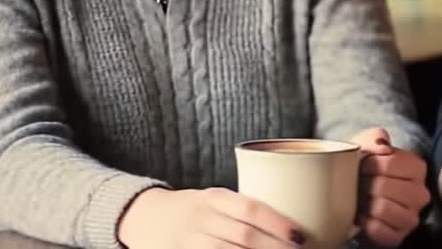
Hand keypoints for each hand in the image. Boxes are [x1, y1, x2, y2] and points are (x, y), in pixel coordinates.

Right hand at [117, 186, 304, 248]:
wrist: (141, 217)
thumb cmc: (192, 209)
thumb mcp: (214, 199)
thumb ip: (243, 209)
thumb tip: (290, 226)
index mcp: (213, 198)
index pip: (250, 208)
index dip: (277, 223)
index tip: (300, 235)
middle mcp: (200, 218)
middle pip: (243, 237)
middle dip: (274, 248)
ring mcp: (187, 241)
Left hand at [353, 127, 430, 246]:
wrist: (358, 193)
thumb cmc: (365, 168)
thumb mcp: (369, 146)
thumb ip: (375, 138)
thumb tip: (381, 145)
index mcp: (417, 168)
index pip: (390, 163)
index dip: (370, 164)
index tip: (362, 166)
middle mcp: (421, 193)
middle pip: (385, 186)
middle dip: (365, 185)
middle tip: (359, 184)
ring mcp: (412, 217)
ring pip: (383, 209)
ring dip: (366, 204)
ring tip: (362, 200)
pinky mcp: (399, 236)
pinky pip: (380, 231)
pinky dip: (366, 224)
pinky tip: (364, 216)